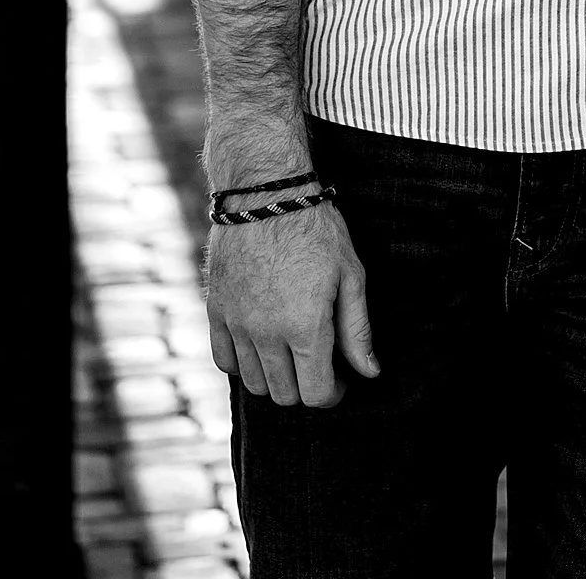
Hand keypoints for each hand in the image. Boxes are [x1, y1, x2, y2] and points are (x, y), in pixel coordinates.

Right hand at [205, 198, 379, 409]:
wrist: (266, 191)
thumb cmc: (316, 228)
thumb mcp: (350, 273)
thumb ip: (357, 329)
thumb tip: (369, 372)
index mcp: (306, 327)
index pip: (316, 393)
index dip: (333, 394)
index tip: (340, 380)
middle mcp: (267, 333)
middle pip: (285, 394)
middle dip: (305, 387)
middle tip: (317, 364)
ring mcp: (237, 324)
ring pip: (254, 383)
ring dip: (275, 378)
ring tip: (290, 353)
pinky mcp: (216, 310)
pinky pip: (224, 361)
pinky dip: (242, 363)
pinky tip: (259, 345)